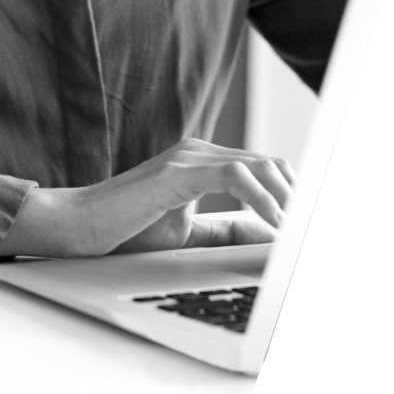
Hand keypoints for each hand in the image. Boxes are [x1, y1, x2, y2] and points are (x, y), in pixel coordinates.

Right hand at [0, 138, 294, 258]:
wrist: (75, 228)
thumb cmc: (121, 232)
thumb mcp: (185, 235)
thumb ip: (226, 232)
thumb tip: (272, 241)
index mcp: (201, 162)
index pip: (265, 170)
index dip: (295, 196)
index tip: (316, 228)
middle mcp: (198, 152)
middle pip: (272, 164)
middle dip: (300, 199)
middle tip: (318, 234)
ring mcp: (187, 158)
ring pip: (260, 166)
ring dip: (289, 201)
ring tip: (303, 235)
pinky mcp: (177, 171)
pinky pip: (236, 176)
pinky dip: (263, 200)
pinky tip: (275, 227)